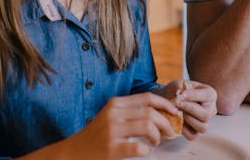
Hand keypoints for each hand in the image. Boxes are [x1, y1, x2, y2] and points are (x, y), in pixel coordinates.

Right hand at [56, 92, 178, 158]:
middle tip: (170, 132)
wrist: (74, 151)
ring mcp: (113, 131)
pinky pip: (139, 148)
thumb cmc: (97, 134)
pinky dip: (146, 150)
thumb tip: (160, 111)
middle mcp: (114, 114)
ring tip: (156, 142)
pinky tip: (144, 151)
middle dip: (166, 122)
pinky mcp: (112, 149)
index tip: (175, 112)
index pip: (147, 98)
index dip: (165, 104)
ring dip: (158, 135)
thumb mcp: (111, 115)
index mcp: (116, 103)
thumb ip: (131, 111)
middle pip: (150, 112)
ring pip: (148, 126)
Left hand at [160, 79, 217, 139]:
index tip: (180, 95)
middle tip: (177, 104)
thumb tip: (180, 96)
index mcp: (210, 94)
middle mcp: (211, 109)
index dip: (193, 96)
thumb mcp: (179, 84)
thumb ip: (180, 88)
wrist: (170, 99)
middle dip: (190, 109)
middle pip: (206, 115)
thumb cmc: (178, 90)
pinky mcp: (196, 132)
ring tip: (178, 112)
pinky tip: (178, 120)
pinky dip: (183, 130)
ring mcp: (205, 122)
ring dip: (188, 120)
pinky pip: (192, 136)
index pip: (207, 96)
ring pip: (202, 127)